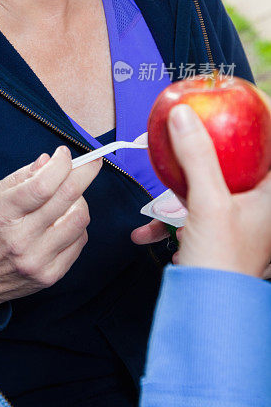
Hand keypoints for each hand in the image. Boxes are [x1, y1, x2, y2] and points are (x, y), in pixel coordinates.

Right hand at [0, 146, 101, 315]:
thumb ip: (21, 177)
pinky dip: (76, 225)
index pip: (43, 184)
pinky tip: (64, 221)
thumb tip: (49, 161)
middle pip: (67, 198)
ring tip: (68, 198)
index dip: (61, 164)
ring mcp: (37, 259)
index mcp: (3, 213)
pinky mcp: (50, 276)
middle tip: (91, 162)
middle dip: (85, 173)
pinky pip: (79, 242)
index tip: (65, 154)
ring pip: (79, 220)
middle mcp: (21, 238)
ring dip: (80, 201)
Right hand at [134, 103, 270, 277]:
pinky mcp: (212, 236)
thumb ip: (196, 156)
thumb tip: (182, 114)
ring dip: (179, 186)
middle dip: (209, 146)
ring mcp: (235, 222)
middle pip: (238, 162)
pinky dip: (169, 220)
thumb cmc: (222, 261)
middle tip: (193, 122)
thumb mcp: (208, 202)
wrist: (207, 311)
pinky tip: (147, 230)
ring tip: (161, 175)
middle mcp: (258, 207)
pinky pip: (190, 214)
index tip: (248, 95)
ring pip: (209, 187)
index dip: (264, 119)